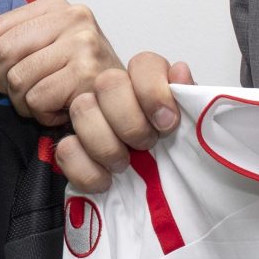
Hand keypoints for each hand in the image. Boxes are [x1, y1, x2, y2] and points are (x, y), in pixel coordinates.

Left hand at [0, 0, 123, 123]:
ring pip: (18, 79)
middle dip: (6, 85)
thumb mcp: (45, 50)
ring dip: (26, 103)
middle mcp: (72, 16)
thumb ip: (11, 46)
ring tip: (49, 101)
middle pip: (3, 54)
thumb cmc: (81, 77)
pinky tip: (62, 109)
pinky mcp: (87, 71)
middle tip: (27, 95)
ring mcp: (82, 42)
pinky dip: (44, 114)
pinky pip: (38, 99)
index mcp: (55, 6)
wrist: (127, 100)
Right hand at [59, 53, 194, 192]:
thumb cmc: (175, 160)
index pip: (144, 64)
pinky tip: (105, 181)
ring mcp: (88, 117)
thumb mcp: (192, 130)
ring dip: (107, 145)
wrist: (161, 194)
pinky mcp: (70, 147)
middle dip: (130, 121)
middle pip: (109, 82)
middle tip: (145, 145)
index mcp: (148, 84)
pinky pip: (65, 149)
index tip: (166, 123)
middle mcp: (115, 93)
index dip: (153, 91)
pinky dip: (87, 171)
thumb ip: (191, 100)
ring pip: (83, 109)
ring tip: (123, 165)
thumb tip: (180, 72)